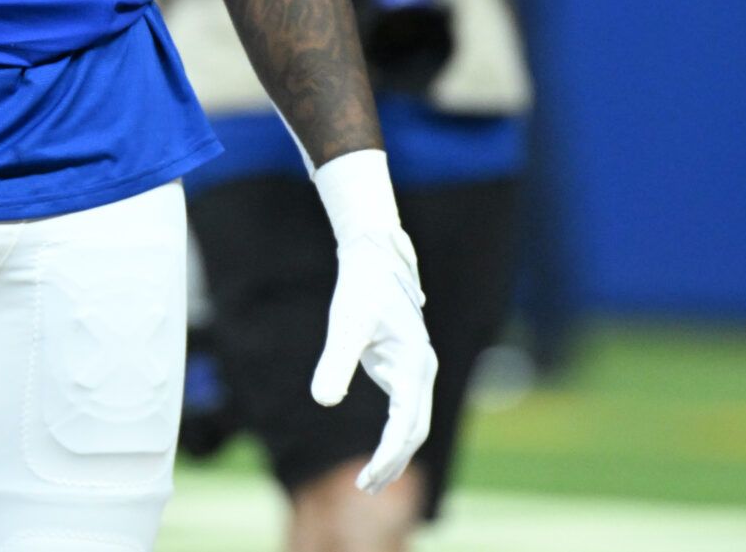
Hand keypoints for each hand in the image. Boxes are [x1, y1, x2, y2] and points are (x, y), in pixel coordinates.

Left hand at [309, 149, 437, 492]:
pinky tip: (377, 453)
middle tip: (365, 488)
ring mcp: (417, 370)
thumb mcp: (345, 324)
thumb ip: (335, 362)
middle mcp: (422, 369)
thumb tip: (322, 401)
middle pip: (415, 430)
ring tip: (370, 483)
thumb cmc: (361, 287)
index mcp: (414, 363)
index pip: (406, 423)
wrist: (375, 256)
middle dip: (393, 462)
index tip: (368, 478)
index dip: (388, 454)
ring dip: (396, 454)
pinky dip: (394, 437)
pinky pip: (406, 412)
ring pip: (414, 424)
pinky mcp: (406, 368)